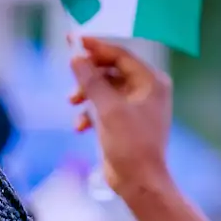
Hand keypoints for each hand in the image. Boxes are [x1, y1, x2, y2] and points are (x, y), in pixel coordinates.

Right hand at [69, 37, 173, 198]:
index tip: (74, 40)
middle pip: (111, 71)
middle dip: (88, 75)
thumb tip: (76, 59)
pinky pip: (103, 107)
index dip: (96, 47)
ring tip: (72, 103)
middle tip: (69, 73)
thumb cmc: (131, 144)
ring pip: (104, 89)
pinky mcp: (124, 122)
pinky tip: (80, 126)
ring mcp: (135, 106)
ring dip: (86, 95)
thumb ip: (91, 81)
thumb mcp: (108, 110)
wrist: (139, 181)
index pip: (120, 55)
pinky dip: (90, 113)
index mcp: (151, 82)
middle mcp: (146, 90)